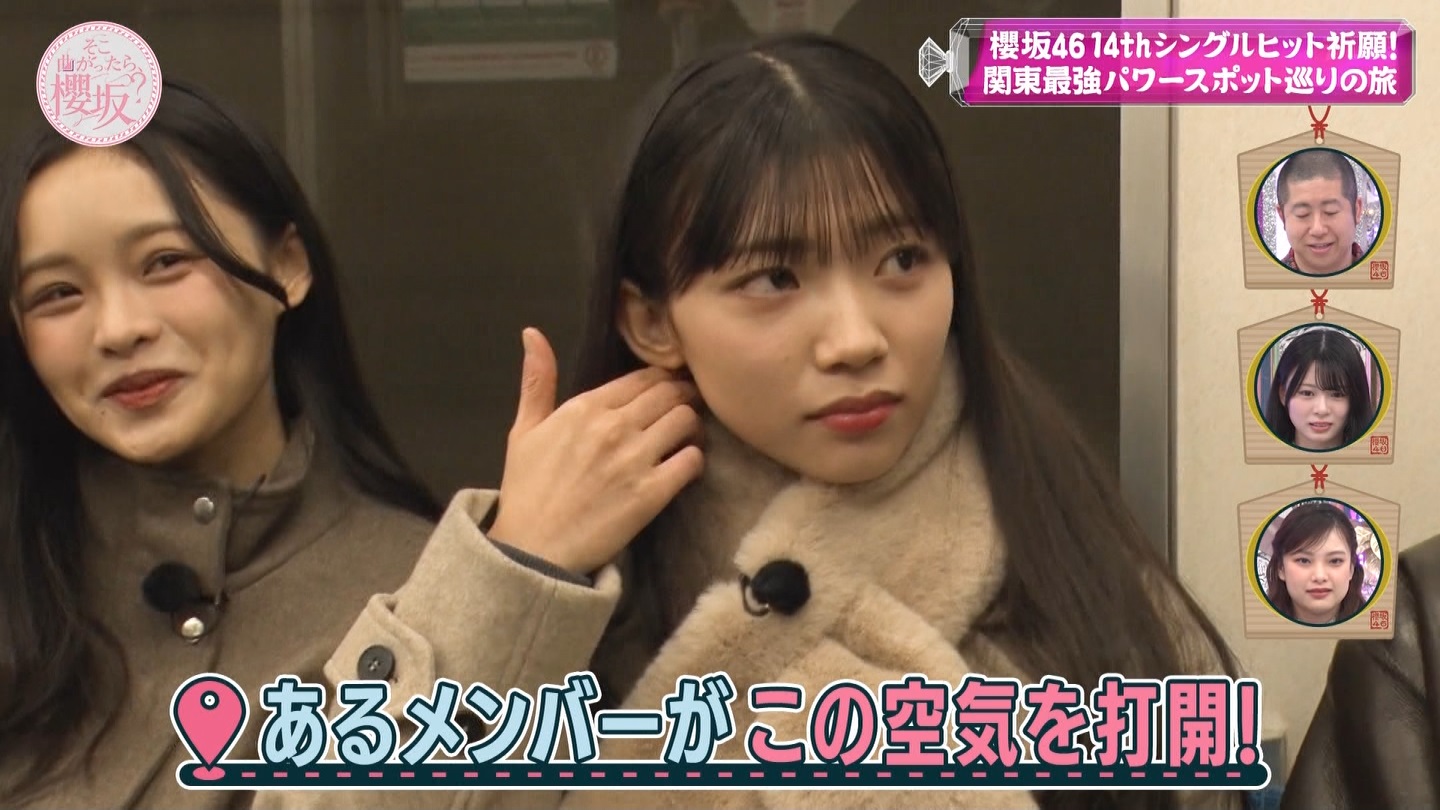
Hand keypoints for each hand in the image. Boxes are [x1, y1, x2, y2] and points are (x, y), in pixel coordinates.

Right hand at [488, 328, 704, 575]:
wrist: (533, 549)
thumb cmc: (526, 490)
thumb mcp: (523, 430)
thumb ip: (536, 380)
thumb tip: (532, 332)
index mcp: (585, 407)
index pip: (642, 377)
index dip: (663, 379)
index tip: (670, 386)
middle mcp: (614, 426)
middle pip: (670, 393)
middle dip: (684, 395)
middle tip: (688, 406)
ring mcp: (635, 459)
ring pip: (685, 420)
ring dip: (692, 426)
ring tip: (689, 436)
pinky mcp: (652, 493)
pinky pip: (691, 461)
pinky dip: (695, 459)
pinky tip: (687, 465)